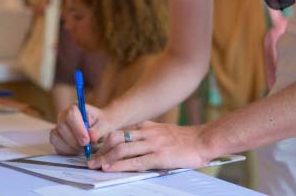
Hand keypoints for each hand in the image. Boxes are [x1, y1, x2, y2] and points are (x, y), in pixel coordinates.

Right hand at [50, 103, 112, 154]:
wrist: (99, 132)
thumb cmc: (102, 126)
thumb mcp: (105, 126)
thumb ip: (99, 130)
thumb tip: (91, 136)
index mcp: (76, 108)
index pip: (71, 115)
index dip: (78, 129)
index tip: (87, 140)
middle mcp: (64, 116)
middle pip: (62, 127)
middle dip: (74, 140)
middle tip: (86, 147)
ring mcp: (58, 128)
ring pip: (56, 137)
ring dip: (70, 147)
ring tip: (83, 149)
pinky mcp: (57, 139)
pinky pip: (56, 146)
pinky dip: (66, 152)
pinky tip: (77, 152)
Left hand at [88, 121, 211, 171]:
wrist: (203, 140)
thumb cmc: (185, 139)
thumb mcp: (162, 131)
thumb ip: (148, 134)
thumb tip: (132, 142)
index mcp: (146, 126)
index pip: (120, 132)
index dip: (105, 141)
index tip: (96, 150)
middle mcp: (147, 133)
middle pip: (116, 138)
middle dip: (101, 150)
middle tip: (91, 160)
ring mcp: (153, 144)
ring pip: (122, 149)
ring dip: (106, 158)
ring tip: (95, 166)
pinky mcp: (159, 156)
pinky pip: (135, 161)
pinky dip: (120, 165)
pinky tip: (111, 169)